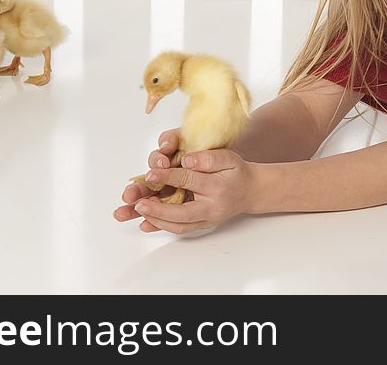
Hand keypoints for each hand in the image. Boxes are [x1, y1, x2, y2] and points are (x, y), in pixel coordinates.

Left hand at [115, 147, 255, 234]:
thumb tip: (187, 160)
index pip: (188, 181)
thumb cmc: (237, 172)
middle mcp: (210, 208)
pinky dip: (161, 226)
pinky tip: (144, 223)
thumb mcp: (228, 157)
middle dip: (157, 209)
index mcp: (217, 188)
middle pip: (181, 213)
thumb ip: (209, 158)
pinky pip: (179, 228)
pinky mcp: (200, 223)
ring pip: (177, 225)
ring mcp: (205, 218)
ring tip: (135, 211)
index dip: (168, 176)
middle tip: (138, 204)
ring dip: (155, 219)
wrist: (250, 191)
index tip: (151, 173)